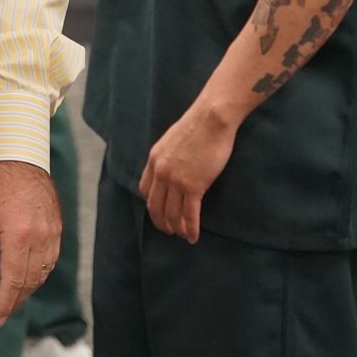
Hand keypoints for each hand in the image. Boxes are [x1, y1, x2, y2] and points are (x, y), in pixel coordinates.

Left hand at [0, 159, 62, 325]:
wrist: (19, 154)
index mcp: (18, 234)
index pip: (13, 279)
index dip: (5, 302)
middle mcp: (40, 236)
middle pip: (30, 279)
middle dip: (16, 299)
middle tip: (3, 312)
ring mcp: (53, 231)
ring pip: (44, 271)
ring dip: (29, 287)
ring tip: (13, 298)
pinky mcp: (58, 226)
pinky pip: (51, 257)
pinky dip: (40, 271)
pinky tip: (28, 277)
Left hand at [139, 102, 239, 242]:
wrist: (210, 119)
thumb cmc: (197, 127)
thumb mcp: (171, 141)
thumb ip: (167, 157)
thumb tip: (172, 168)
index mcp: (153, 160)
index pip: (145, 190)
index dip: (152, 204)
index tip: (158, 212)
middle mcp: (161, 172)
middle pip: (155, 205)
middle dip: (161, 221)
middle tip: (168, 231)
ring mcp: (176, 180)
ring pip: (172, 213)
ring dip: (176, 228)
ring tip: (182, 236)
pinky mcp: (194, 186)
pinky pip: (190, 214)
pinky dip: (191, 228)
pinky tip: (193, 237)